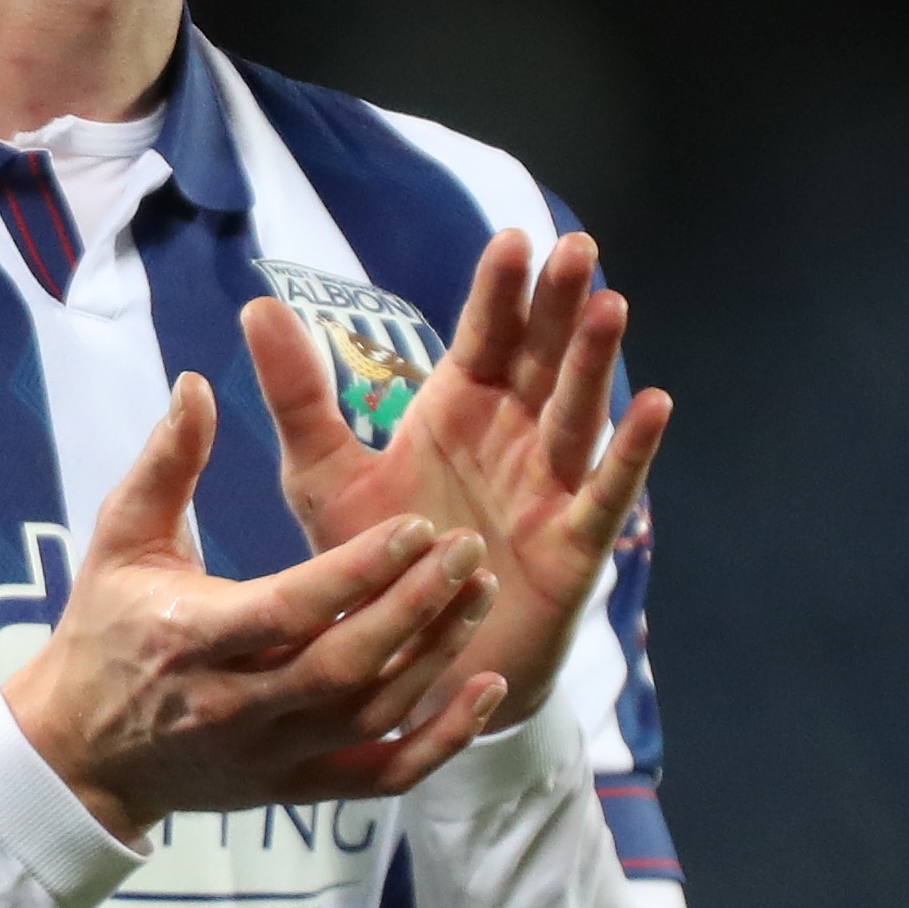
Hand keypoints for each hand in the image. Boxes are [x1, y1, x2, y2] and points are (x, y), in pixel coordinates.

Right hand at [0, 370, 507, 844]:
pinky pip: (381, 777)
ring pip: (370, 715)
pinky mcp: (292, 790)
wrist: (81, 754)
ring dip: (436, 658)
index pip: (287, 609)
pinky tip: (488, 689)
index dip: (357, 572)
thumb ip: (166, 462)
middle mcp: (233, 705)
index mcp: (189, 637)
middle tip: (468, 549)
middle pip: (342, 665)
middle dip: (414, 608)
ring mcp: (268, 756)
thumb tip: (196, 384)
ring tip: (481, 592)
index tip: (415, 526)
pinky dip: (441, 742)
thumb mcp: (119, 539)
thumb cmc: (104, 629)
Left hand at [246, 228, 667, 726]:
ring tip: (610, 306)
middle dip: (558, 306)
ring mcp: (548, 486)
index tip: (511, 241)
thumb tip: (256, 306)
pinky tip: (652, 405)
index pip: (483, 337)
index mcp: (456, 410)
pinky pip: (604, 492)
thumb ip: (298, 397)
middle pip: (540, 359)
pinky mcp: (572, 543)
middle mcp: (510, 437)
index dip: (499, 292)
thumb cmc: (376, 566)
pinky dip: (630, 452)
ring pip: (574, 412)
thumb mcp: (323, 477)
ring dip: (593, 363)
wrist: (408, 666)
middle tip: (576, 249)